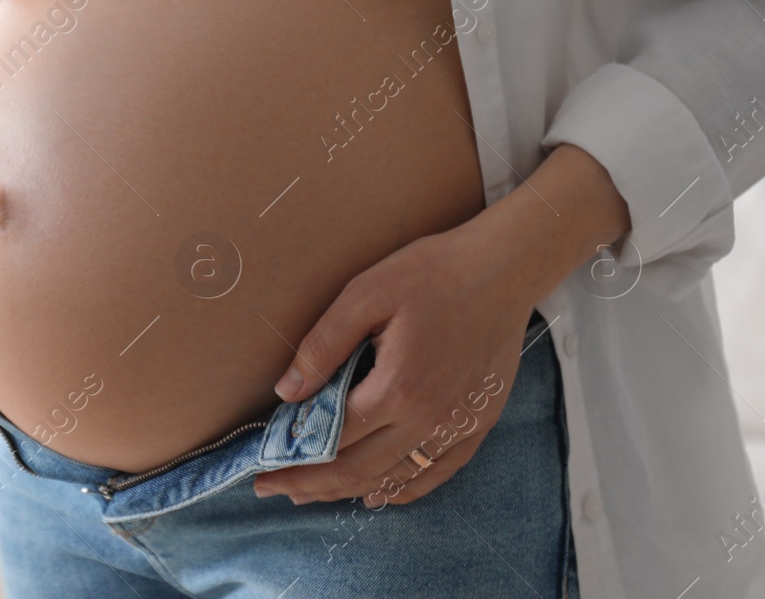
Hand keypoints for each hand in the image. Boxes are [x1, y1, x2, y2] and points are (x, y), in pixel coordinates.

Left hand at [252, 143, 629, 506]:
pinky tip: (378, 492)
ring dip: (347, 491)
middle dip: (310, 484)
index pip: (331, 438)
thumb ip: (323, 346)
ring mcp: (457, 426)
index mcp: (397, 388)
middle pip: (358, 469)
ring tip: (310, 494)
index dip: (292, 457)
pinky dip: (402, 489)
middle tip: (271, 487)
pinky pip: (436, 473)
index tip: (261, 467)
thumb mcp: (364, 296)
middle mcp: (428, 418)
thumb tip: (287, 392)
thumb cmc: (432, 274)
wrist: (503, 270)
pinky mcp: (477, 423)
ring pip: (394, 478)